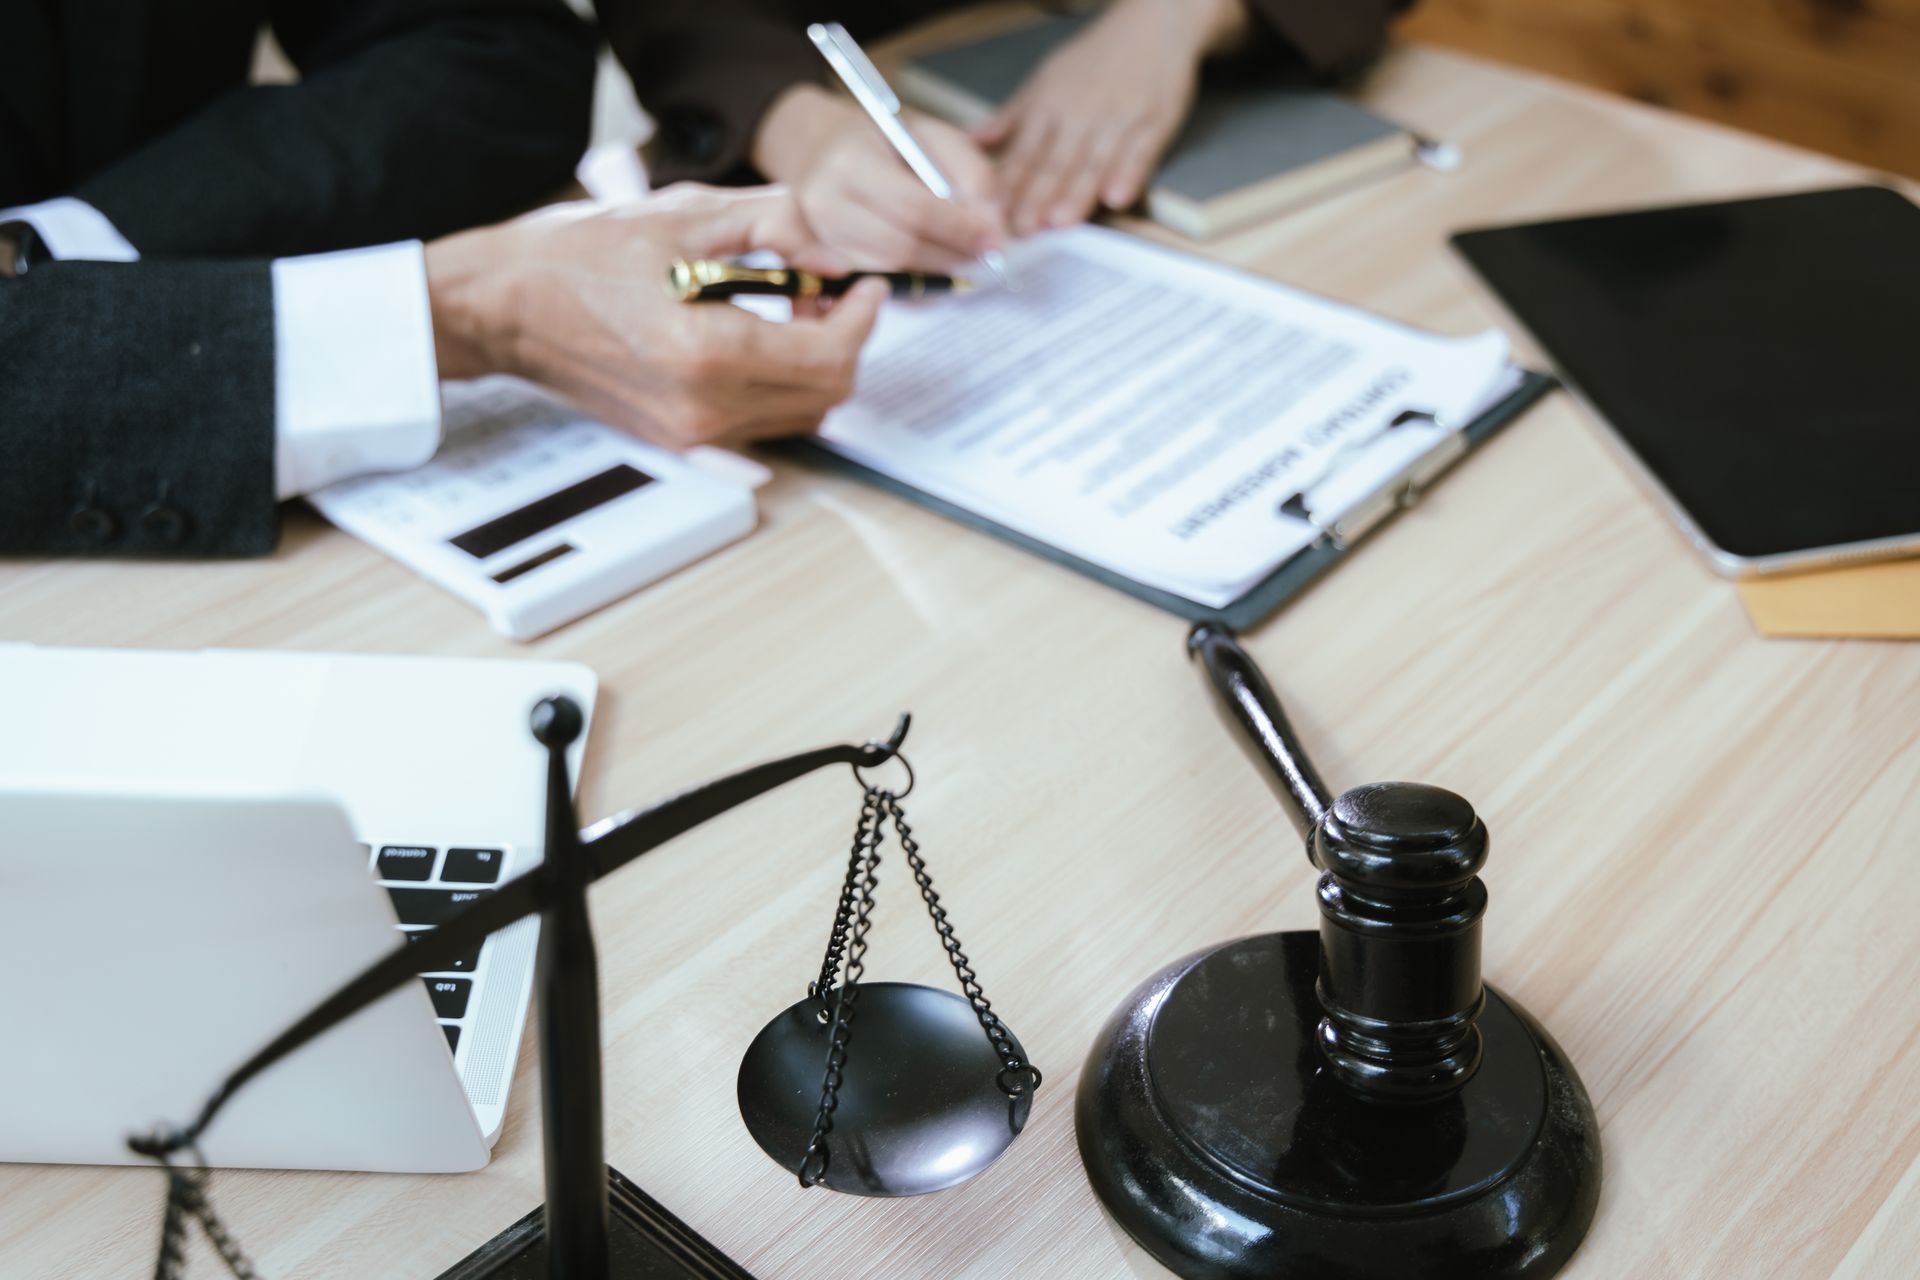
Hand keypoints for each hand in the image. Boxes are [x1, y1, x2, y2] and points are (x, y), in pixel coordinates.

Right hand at [424, 184, 888, 447]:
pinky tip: (763, 344)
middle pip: (825, 395)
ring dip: (817, 367)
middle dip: (845, 341)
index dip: (862, 319)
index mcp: (706, 352)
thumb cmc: (578, 256)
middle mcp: (702, 407)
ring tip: (796, 312)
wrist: (506, 305)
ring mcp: (690, 433)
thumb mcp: (687, 213)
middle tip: (831, 294)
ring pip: (799, 416)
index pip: (828, 357)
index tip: (864, 286)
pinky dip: (782, 389)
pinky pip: (761, 426)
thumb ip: (779, 223)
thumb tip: (836, 249)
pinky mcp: (679, 441)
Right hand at [754, 83, 1004, 271]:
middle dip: (950, 257)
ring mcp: (820, 238)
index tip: (993, 240)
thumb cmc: (883, 141)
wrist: (820, 148)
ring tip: (959, 253)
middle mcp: (826, 204)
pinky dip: (914, 279)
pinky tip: (932, 262)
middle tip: (982, 254)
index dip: (960, 230)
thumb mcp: (933, 136)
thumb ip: (971, 173)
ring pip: (890, 273)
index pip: (914, 209)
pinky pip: (879, 283)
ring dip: (934, 272)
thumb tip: (993, 226)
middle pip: (901, 249)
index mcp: (851, 161)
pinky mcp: (824, 263)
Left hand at [976, 0, 1247, 234]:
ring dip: (1076, 194)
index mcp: (1049, 107)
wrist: (1152, 25)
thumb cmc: (1097, 58)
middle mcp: (1079, 115)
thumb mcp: (1045, 81)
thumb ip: (1012, 118)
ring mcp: (1117, 120)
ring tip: (1060, 222)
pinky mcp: (1154, 123)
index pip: (1023, 154)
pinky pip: (1140, 153)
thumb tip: (972, 142)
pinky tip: (1116, 197)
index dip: (1008, 187)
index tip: (992, 216)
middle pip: (1054, 163)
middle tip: (1023, 230)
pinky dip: (1128, 175)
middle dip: (1036, 199)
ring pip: (1093, 163)